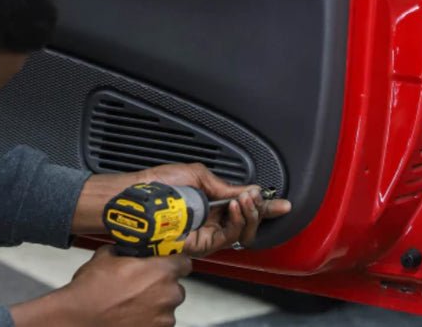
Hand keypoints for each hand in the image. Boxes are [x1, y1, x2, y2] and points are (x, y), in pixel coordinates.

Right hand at [11, 246, 191, 326]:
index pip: (184, 262)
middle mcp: (168, 295)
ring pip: (167, 307)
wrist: (79, 317)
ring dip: (155, 304)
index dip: (174, 262)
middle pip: (175, 287)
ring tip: (131, 304)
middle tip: (140, 286)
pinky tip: (130, 315)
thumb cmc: (92, 290)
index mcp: (161, 272)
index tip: (166, 264)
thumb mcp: (105, 257)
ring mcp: (164, 318)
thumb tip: (124, 250)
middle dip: (161, 286)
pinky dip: (148, 320)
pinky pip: (158, 323)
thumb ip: (123, 251)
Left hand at [140, 164, 291, 256]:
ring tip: (246, 200)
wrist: (139, 197)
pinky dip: (238, 222)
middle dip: (260, 210)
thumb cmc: (159, 185)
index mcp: (212, 204)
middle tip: (257, 197)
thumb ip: (224, 186)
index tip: (282, 203)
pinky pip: (229, 237)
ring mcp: (207, 234)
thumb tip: (250, 190)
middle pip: (248, 224)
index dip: (265, 207)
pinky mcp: (201, 245)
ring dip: (251, 215)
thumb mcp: (198, 176)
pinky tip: (236, 208)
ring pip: (243, 233)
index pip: (244, 208)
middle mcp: (212, 222)